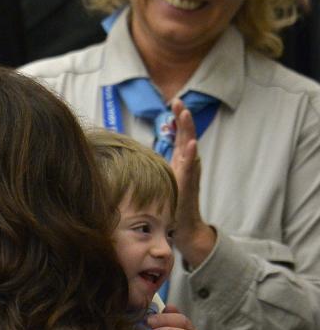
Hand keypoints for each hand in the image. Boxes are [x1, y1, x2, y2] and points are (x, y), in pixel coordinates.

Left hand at [169, 100, 216, 266]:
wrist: (184, 228)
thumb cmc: (172, 204)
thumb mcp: (162, 180)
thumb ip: (157, 167)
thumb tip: (138, 158)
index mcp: (181, 162)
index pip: (180, 136)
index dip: (178, 121)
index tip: (173, 104)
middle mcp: (188, 165)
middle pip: (187, 136)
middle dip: (183, 119)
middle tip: (178, 101)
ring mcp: (189, 174)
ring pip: (190, 147)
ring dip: (188, 130)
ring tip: (185, 114)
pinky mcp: (188, 185)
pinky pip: (191, 167)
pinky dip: (191, 154)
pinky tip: (191, 143)